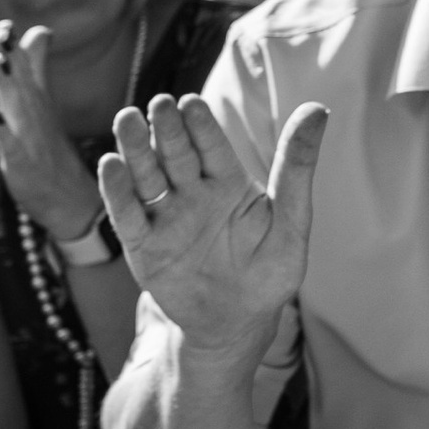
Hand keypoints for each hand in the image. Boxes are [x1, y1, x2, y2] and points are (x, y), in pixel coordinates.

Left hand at [0, 22, 102, 241]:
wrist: (71, 201)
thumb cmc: (50, 150)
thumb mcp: (41, 104)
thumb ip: (35, 67)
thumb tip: (39, 30)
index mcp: (34, 102)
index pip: (24, 68)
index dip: (13, 48)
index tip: (3, 26)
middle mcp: (33, 116)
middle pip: (22, 81)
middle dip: (12, 56)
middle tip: (3, 32)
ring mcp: (29, 139)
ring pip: (18, 109)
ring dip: (8, 86)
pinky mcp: (22, 164)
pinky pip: (12, 146)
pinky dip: (3, 131)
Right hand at [100, 93, 326, 352]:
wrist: (236, 325)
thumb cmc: (268, 273)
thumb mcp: (290, 222)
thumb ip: (297, 167)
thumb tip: (318, 108)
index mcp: (228, 183)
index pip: (212, 147)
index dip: (201, 125)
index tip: (191, 103)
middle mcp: (193, 193)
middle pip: (176, 154)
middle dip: (167, 129)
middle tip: (159, 103)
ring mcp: (166, 218)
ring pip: (147, 177)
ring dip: (136, 150)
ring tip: (126, 120)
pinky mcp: (143, 246)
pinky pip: (127, 216)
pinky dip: (117, 192)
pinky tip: (111, 165)